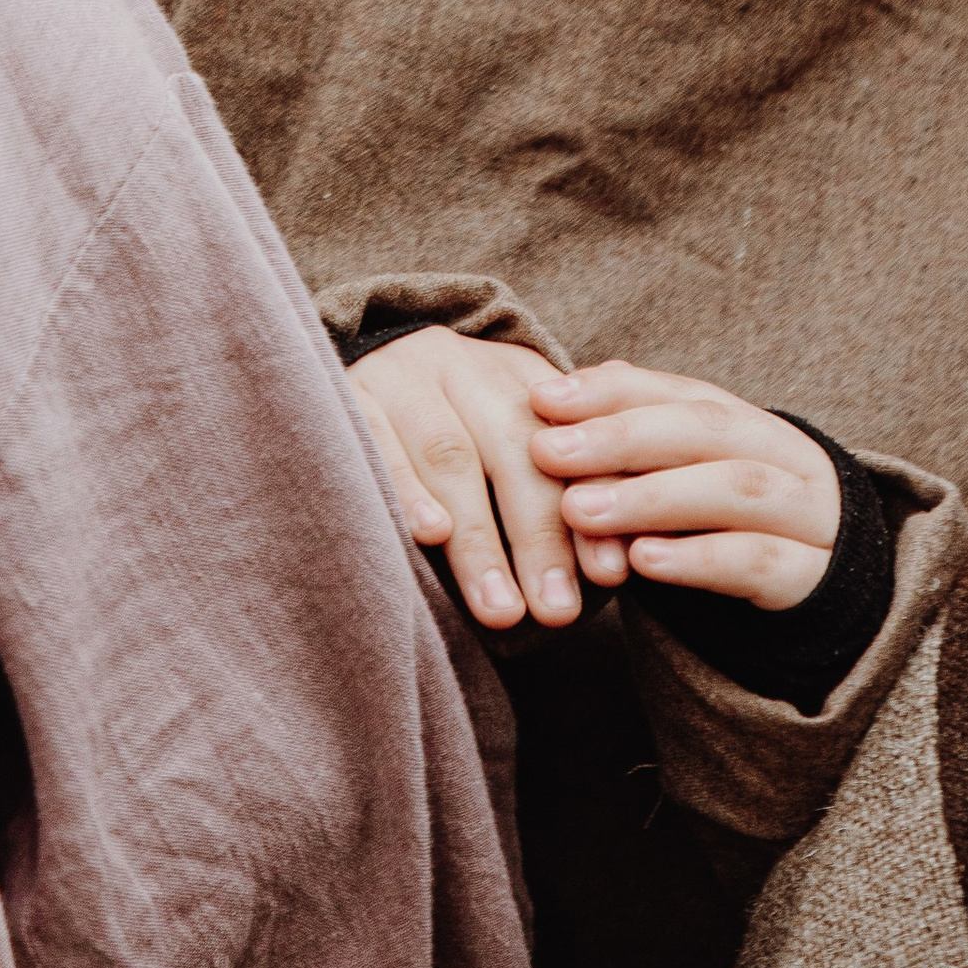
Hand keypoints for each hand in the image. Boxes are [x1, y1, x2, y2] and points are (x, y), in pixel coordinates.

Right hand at [349, 325, 599, 632]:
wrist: (359, 357)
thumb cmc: (450, 426)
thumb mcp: (509, 432)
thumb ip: (562, 485)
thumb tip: (619, 561)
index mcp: (516, 373)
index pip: (566, 438)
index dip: (590, 502)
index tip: (610, 573)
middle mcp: (463, 366)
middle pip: (513, 447)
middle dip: (540, 534)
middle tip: (557, 610)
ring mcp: (402, 377)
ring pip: (449, 456)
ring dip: (478, 539)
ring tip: (502, 608)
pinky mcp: (347, 395)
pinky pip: (378, 444)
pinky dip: (406, 490)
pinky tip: (430, 535)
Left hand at [527, 362, 840, 609]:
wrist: (837, 601)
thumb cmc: (741, 533)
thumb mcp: (694, 482)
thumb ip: (643, 442)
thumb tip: (578, 383)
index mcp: (750, 425)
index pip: (679, 392)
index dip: (611, 391)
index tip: (541, 399)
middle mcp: (785, 456)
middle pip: (706, 430)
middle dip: (621, 436)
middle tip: (547, 451)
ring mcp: (808, 515)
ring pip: (734, 489)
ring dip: (651, 496)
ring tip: (577, 509)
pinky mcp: (811, 578)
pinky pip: (758, 561)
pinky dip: (697, 557)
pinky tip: (643, 559)